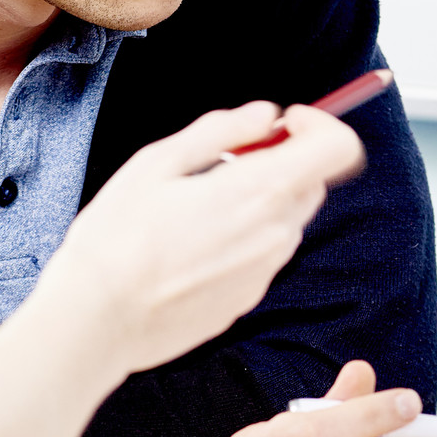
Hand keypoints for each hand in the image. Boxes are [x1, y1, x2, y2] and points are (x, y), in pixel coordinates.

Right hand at [40, 101, 363, 374]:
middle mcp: (276, 234)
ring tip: (196, 206)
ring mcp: (265, 272)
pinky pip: (261, 254)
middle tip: (224, 159)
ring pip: (285, 219)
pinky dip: (242, 237)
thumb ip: (221, 130)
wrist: (98, 320)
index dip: (318, 124)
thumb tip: (266, 115)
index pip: (338, 148)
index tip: (280, 123)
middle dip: (281, 160)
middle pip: (312, 181)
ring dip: (259, 201)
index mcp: (260, 191)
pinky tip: (190, 244)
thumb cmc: (117, 237)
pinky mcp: (247, 299)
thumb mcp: (158, 161)